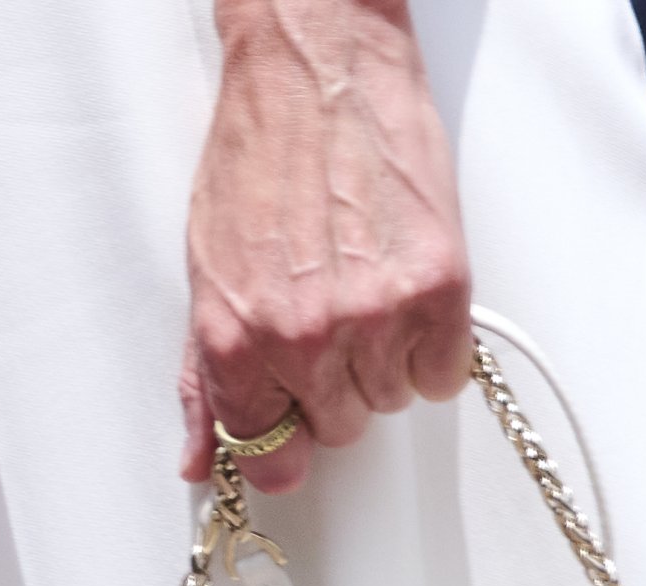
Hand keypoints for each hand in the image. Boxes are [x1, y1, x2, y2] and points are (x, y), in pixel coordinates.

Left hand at [179, 0, 472, 492]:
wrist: (318, 66)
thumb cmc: (260, 154)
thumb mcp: (207, 270)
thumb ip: (205, 377)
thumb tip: (202, 459)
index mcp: (237, 338)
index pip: (268, 454)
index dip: (285, 441)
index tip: (295, 425)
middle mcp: (303, 338)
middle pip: (340, 428)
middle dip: (336, 384)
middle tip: (330, 313)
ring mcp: (374, 318)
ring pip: (391, 400)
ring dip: (384, 358)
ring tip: (366, 284)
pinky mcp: (436, 291)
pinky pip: (442, 375)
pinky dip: (433, 345)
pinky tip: (404, 288)